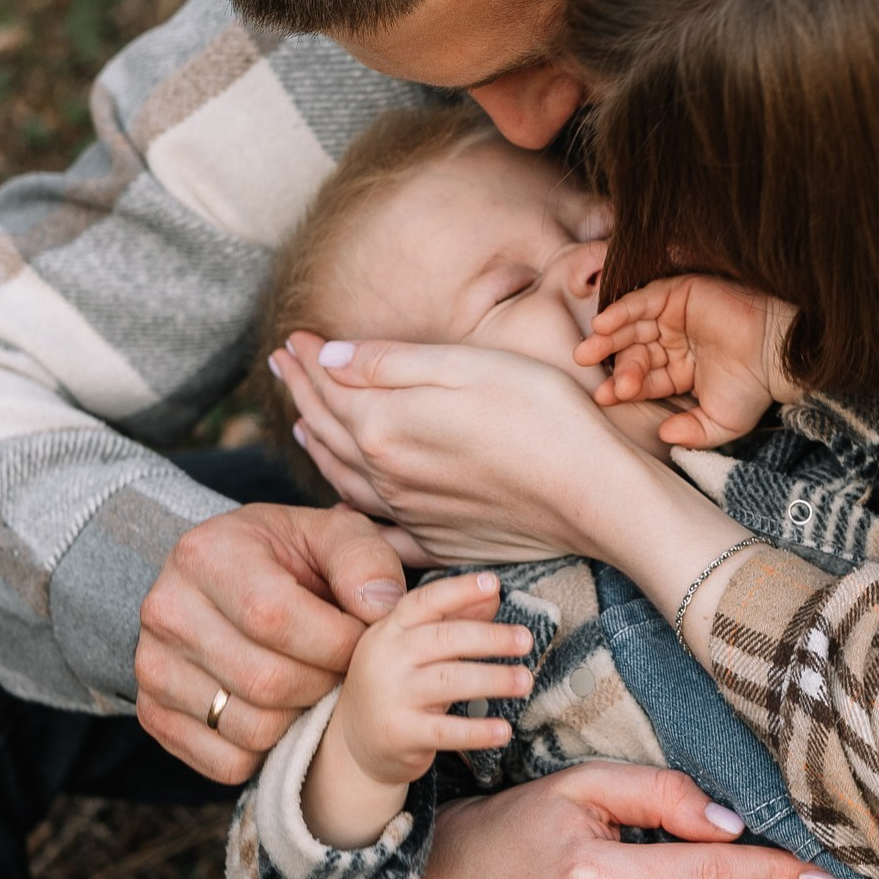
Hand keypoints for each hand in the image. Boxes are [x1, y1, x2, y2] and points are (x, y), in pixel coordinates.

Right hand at [136, 503, 406, 782]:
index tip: (360, 638)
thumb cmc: (290, 557)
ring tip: (311, 683)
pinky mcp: (153, 713)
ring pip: (250, 728)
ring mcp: (151, 666)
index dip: (336, 641)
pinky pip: (226, 762)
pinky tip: (280, 710)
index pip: (276, 618)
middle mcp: (166, 610)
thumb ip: (364, 561)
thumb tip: (380, 609)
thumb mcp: (332, 535)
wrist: (227, 576)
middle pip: (265, 681)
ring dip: (300, 718)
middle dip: (324, 682)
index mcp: (208, 554)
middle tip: (340, 667)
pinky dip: (267, 750)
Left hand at [276, 333, 664, 562]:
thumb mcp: (468, 366)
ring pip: (343, 479)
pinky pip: (378, 532)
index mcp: (385, 426)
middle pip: (328, 429)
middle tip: (282, 366)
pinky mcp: (439, 541)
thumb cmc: (544, 416)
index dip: (308, 357)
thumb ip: (390, 363)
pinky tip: (345, 512)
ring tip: (305, 424)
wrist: (595, 496)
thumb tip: (328, 356)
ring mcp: (411, 513)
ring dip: (318, 446)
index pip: (330, 384)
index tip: (292, 337)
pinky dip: (352, 518)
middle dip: (302, 393)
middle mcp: (386, 474)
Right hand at [303, 571, 532, 848]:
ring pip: (449, 681)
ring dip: (493, 680)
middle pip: (443, 639)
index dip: (459, 591)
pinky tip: (504, 731)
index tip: (493, 584)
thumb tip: (493, 594)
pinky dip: (478, 731)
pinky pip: (445, 731)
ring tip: (525, 681)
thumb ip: (453, 622)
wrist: (355, 745)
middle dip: (489, 637)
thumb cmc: (399, 687)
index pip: (425, 602)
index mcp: (390, 630)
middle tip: (526, 640)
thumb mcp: (417, 651)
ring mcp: (389, 697)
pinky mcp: (398, 734)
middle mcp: (386, 658)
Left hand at [577, 275, 797, 448]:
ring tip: (587, 353)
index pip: (645, 378)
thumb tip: (663, 435)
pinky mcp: (682, 292)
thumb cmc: (755, 388)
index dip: (624, 387)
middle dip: (616, 367)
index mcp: (684, 370)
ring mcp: (679, 316)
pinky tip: (603, 325)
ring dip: (608, 339)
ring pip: (634, 326)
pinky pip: (645, 299)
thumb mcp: (721, 423)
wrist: (777, 355)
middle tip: (598, 379)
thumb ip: (691, 433)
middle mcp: (678, 342)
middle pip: (635, 353)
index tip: (605, 398)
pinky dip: (622, 310)